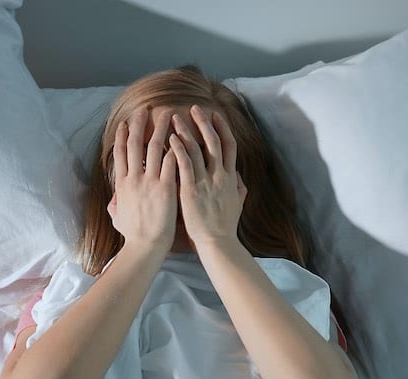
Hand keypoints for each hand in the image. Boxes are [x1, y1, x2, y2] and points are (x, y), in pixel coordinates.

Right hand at [108, 107, 177, 252]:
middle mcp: (134, 179)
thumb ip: (116, 205)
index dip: (123, 136)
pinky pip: (171, 162)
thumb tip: (113, 201)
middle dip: (140, 124)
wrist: (145, 246)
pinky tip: (181, 136)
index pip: (120, 153)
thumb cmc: (133, 236)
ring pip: (154, 148)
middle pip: (135, 144)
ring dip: (161, 129)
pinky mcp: (166, 188)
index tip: (126, 122)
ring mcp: (150, 182)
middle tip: (145, 109)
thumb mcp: (118, 218)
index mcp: (122, 185)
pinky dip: (175, 148)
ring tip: (168, 115)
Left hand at [169, 105, 247, 249]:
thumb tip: (237, 174)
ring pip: (197, 149)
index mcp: (230, 177)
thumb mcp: (238, 202)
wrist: (217, 242)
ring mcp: (206, 182)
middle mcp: (220, 176)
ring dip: (186, 131)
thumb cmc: (225, 226)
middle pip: (213, 141)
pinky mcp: (191, 191)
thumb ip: (238, 186)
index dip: (222, 128)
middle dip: (204, 122)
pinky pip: (184, 165)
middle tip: (194, 107)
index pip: (229, 145)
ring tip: (175, 117)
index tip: (216, 114)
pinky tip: (170, 138)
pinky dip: (178, 150)